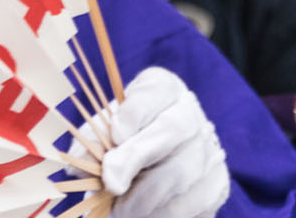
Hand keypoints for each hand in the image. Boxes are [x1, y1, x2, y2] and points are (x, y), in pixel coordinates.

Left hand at [98, 67, 228, 217]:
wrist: (157, 163)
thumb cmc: (124, 140)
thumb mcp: (106, 131)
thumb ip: (93, 143)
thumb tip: (77, 167)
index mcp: (163, 89)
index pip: (156, 89)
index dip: (135, 112)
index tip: (115, 136)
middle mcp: (191, 114)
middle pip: (172, 130)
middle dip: (137, 158)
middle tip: (111, 184)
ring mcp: (210, 149)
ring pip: (184, 170)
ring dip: (148, 195)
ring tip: (121, 210)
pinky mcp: (218, 184)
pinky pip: (196, 201)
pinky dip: (166, 212)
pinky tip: (142, 216)